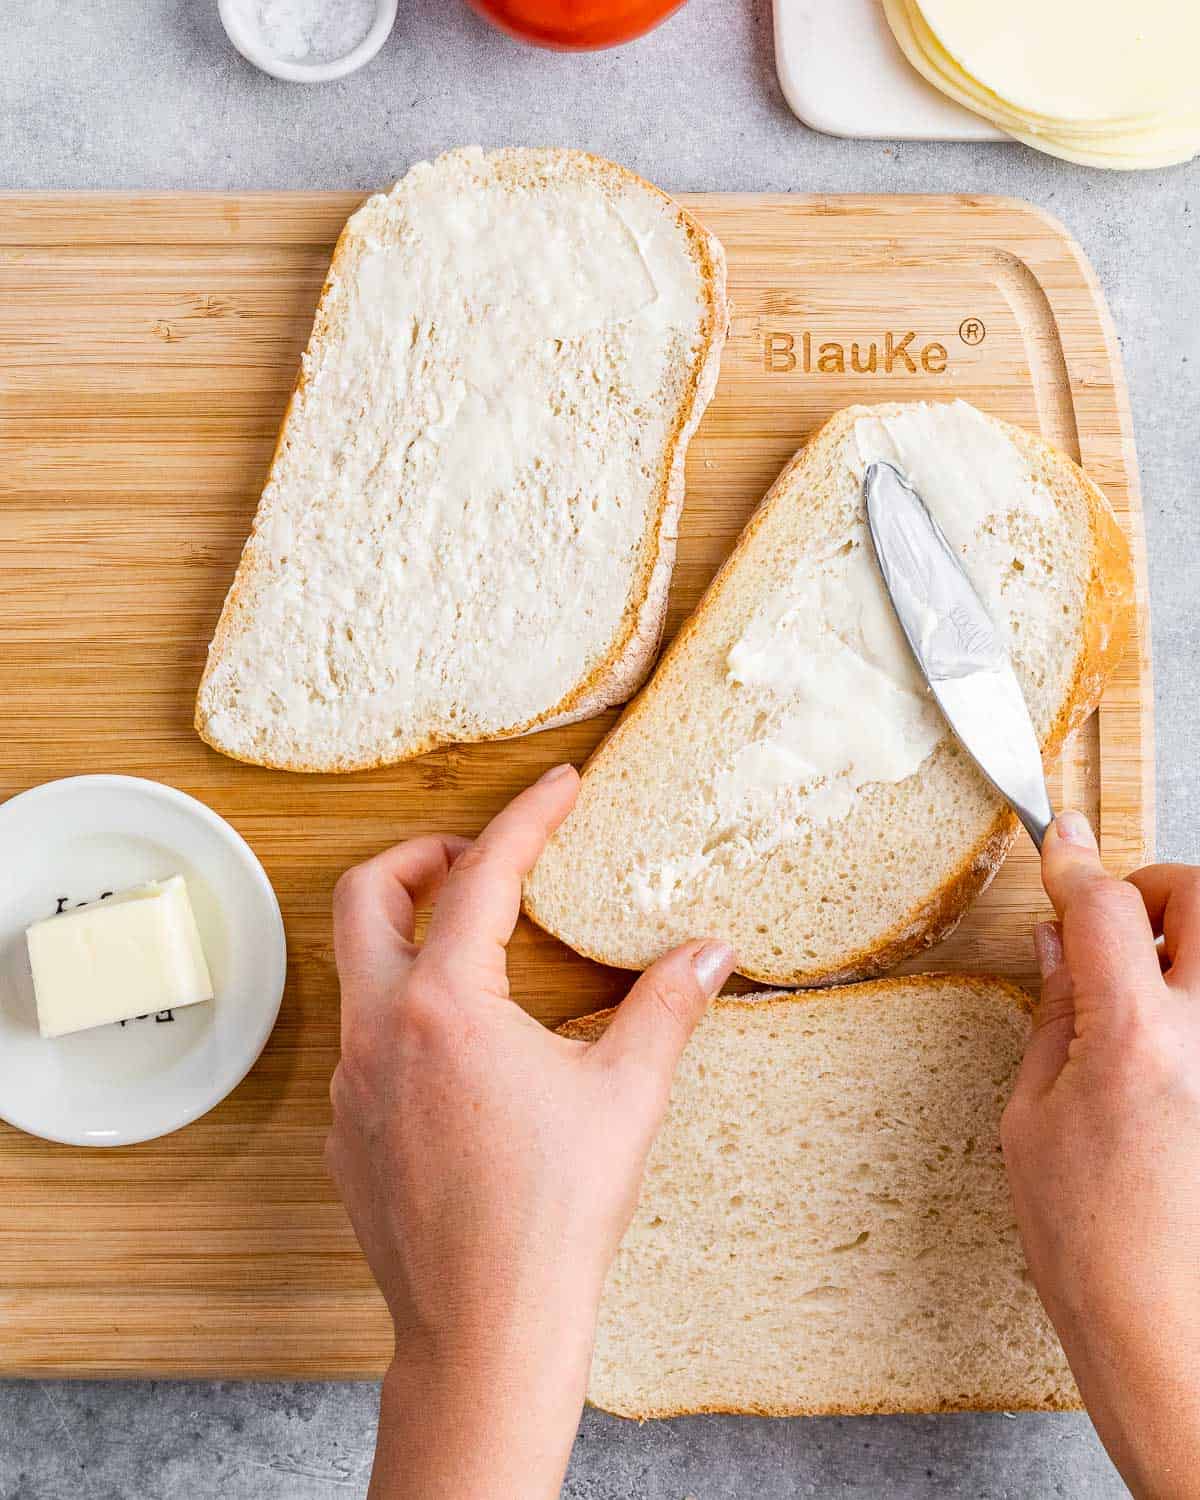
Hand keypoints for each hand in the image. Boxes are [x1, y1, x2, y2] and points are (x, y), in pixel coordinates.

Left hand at [326, 764, 735, 1499]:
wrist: (486, 1327)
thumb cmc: (557, 1212)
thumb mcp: (626, 1095)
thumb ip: (667, 1007)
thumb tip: (713, 951)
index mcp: (446, 1004)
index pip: (480, 877)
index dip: (525, 819)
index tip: (559, 786)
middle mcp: (380, 1031)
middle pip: (367, 897)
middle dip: (419, 857)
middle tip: (479, 857)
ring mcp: (351, 1085)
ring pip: (357, 972)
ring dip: (408, 937)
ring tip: (478, 949)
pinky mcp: (346, 1134)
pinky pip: (362, 1043)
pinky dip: (403, 1015)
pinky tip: (461, 1053)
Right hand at [1002, 810, 1199, 1499]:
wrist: (1165, 1326)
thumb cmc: (1087, 1239)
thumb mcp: (1034, 1117)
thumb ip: (1057, 1015)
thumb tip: (1061, 943)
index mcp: (1135, 1040)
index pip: (1106, 906)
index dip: (1074, 862)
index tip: (1059, 841)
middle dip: (1157, 886)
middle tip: (1118, 919)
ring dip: (1187, 938)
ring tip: (1146, 980)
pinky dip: (1194, 996)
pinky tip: (1167, 1036)